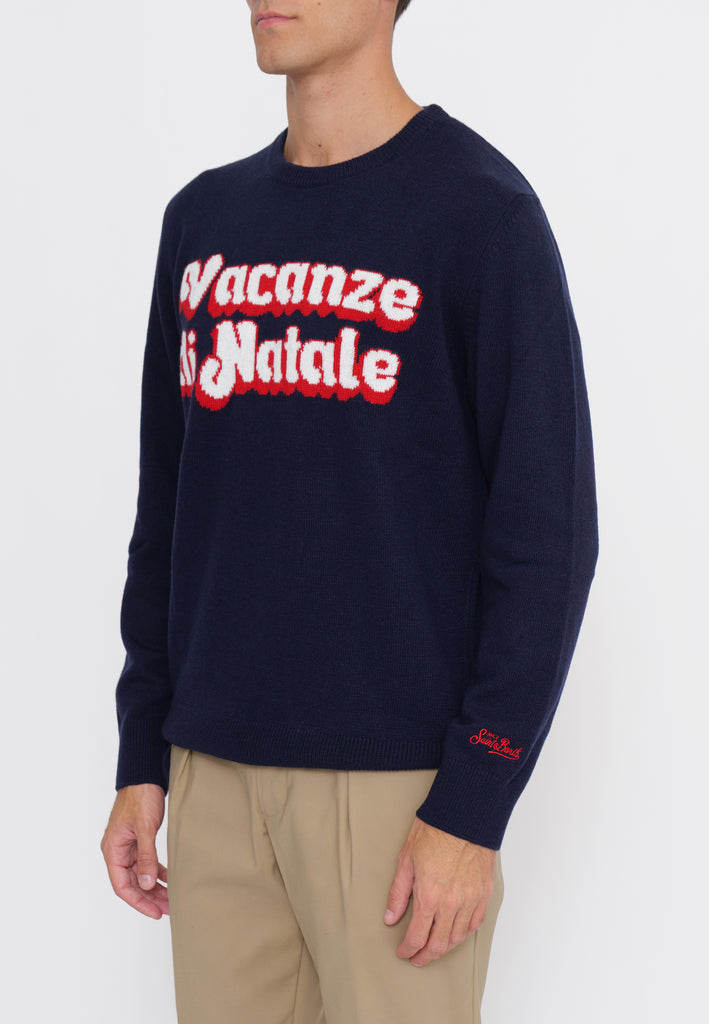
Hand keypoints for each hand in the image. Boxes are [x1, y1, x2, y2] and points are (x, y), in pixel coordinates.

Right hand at [101, 783, 168, 918]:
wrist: (145, 776)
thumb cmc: (140, 797)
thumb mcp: (145, 828)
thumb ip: (146, 857)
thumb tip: (147, 885)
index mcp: (112, 850)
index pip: (122, 886)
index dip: (138, 902)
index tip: (155, 912)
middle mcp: (117, 851)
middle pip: (132, 883)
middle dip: (150, 898)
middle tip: (169, 909)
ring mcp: (127, 846)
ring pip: (140, 874)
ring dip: (154, 887)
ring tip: (172, 899)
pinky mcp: (137, 840)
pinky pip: (146, 862)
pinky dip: (156, 871)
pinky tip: (169, 879)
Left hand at [384, 815, 496, 966]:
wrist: (463, 815)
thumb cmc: (434, 831)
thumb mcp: (406, 860)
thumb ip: (398, 893)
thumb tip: (390, 917)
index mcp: (429, 896)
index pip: (417, 937)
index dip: (408, 949)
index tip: (403, 951)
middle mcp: (451, 903)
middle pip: (439, 944)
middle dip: (425, 956)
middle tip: (417, 957)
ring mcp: (470, 899)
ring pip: (458, 937)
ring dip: (444, 948)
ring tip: (434, 948)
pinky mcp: (484, 893)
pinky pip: (475, 923)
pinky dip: (464, 933)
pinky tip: (455, 933)